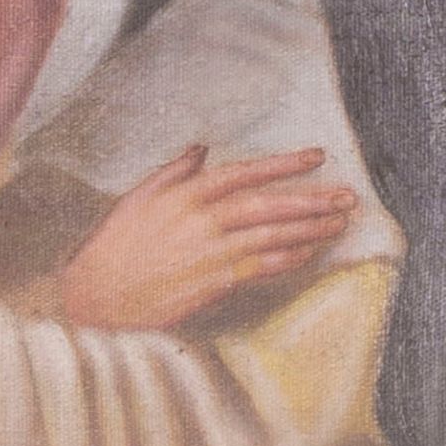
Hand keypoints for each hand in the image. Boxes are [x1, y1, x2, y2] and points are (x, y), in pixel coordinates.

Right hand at [55, 145, 356, 332]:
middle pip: (268, 205)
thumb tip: (201, 148)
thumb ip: (173, 171)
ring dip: (310, 229)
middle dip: (311, 199)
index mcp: (184, 195)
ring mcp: (211, 253)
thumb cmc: (115, 247)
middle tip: (347, 196)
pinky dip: (290, 259)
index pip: (244, 172)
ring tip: (339, 222)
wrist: (98, 297)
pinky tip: (311, 253)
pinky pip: (263, 267)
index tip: (317, 157)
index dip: (283, 164)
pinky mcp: (215, 283)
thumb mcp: (137, 198)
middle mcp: (202, 221)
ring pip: (272, 236)